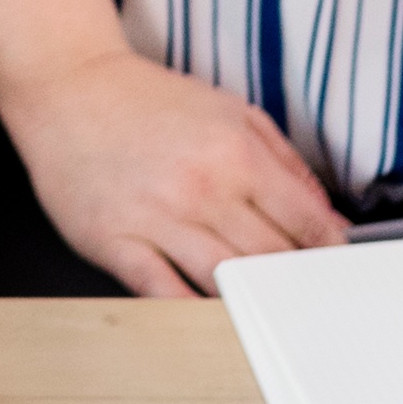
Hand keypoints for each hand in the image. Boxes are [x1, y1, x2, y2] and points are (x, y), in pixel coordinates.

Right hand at [0, 49, 350, 295]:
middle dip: (293, 281)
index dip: (328, 252)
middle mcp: (200, 188)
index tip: (334, 269)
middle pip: (268, 258)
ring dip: (249, 300)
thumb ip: (285, 160)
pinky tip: (208, 317)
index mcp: (235, 152)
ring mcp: (155, 217)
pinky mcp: (115, 241)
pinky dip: (190, 310)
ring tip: (265, 312)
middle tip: (304, 297)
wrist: (69, 86)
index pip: (305, 221)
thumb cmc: (149, 101)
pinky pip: (161, 291)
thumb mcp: (231, 111)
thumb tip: (327, 216)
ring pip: (222, 281)